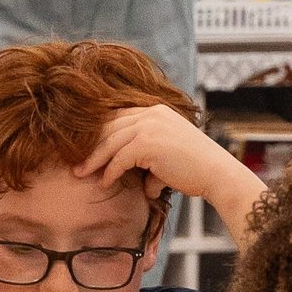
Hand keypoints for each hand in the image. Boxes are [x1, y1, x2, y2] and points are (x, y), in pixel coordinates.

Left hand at [77, 105, 244, 202]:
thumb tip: (136, 177)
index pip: (117, 116)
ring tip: (80, 173)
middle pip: (109, 127)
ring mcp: (149, 125)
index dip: (98, 132)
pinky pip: (120, 158)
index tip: (83, 147)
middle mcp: (150, 113)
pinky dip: (110, 171)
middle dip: (89, 145)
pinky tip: (105, 182)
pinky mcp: (148, 143)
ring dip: (93, 159)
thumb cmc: (195, 167)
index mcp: (155, 109)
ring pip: (110, 142)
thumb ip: (147, 153)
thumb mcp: (168, 149)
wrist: (216, 172)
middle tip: (74, 161)